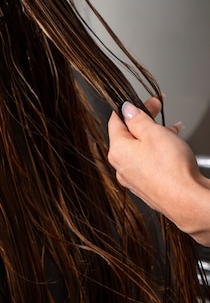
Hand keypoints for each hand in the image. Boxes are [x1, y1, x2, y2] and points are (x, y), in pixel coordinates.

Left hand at [108, 98, 209, 243]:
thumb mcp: (153, 132)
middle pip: (128, 135)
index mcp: (117, 151)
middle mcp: (121, 167)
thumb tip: (126, 109)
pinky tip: (172, 149)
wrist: (187, 200)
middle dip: (144, 121)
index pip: (115, 121)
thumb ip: (137, 118)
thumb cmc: (171, 169)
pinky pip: (148, 163)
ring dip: (154, 136)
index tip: (144, 101)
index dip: (130, 107)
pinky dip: (158, 153)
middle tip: (158, 110)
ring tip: (172, 130)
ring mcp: (133, 179)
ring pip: (140, 150)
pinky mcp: (146, 187)